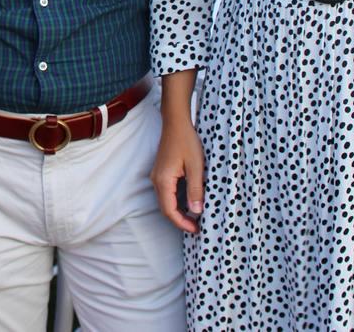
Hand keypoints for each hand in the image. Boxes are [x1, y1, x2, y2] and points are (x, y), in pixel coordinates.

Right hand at [151, 114, 203, 233]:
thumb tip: (196, 211)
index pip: (169, 210)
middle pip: (165, 208)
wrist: (175, 122)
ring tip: (194, 217)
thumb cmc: (186, 141)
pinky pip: (166, 193)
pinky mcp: (161, 172)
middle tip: (197, 226)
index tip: (196, 229)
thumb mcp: (196, 166)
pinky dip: (175, 202)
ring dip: (178, 212)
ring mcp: (157, 176)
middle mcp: (156, 180)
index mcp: (164, 181)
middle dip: (180, 220)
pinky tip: (187, 203)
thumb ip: (195, 189)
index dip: (182, 223)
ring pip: (165, 201)